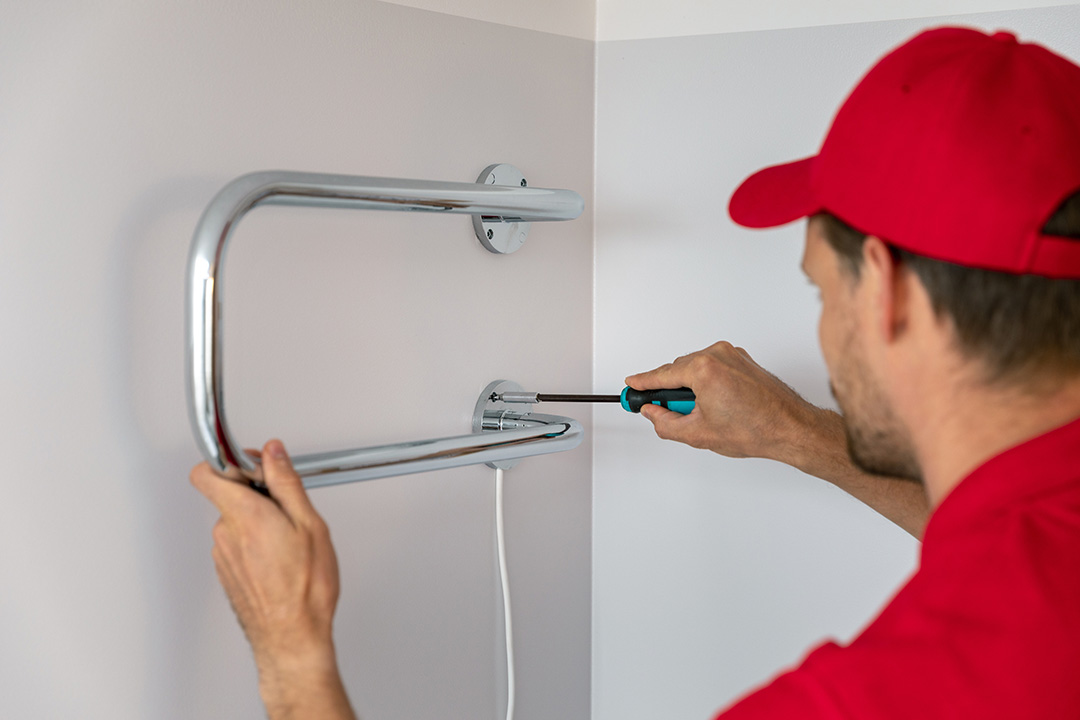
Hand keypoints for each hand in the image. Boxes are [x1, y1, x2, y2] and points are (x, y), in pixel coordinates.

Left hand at [191, 440, 353, 718]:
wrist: (292, 637)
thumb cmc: (306, 588)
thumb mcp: (309, 524)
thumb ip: (286, 483)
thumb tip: (273, 453)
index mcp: (244, 515)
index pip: (207, 472)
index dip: (230, 461)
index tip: (255, 464)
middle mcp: (225, 533)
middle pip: (228, 494)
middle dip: (257, 493)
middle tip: (287, 506)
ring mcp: (222, 556)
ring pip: (236, 520)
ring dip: (259, 520)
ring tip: (289, 539)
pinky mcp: (227, 573)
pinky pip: (237, 544)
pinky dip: (256, 543)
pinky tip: (281, 559)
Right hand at [625, 341, 821, 464]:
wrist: (791, 428)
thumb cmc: (755, 429)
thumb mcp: (698, 433)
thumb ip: (665, 422)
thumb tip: (653, 413)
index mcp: (704, 369)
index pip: (662, 375)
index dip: (643, 383)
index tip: (631, 385)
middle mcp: (718, 355)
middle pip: (678, 370)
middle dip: (671, 391)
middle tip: (665, 413)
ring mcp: (733, 355)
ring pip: (696, 368)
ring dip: (691, 388)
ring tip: (702, 415)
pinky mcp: (743, 360)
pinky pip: (713, 367)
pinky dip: (706, 383)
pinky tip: (715, 405)